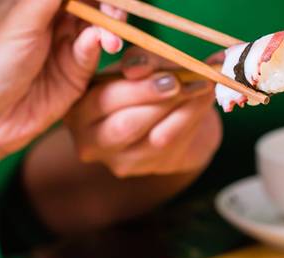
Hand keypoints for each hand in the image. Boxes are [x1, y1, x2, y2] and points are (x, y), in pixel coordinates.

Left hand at [0, 0, 122, 220]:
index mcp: (33, 3)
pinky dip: (100, 45)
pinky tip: (101, 45)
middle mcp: (51, 22)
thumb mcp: (21, 20)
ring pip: (98, 27)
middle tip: (115, 14)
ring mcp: (65, 47)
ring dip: (109, 27)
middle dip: (108, 6)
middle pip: (90, 4)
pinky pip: (95, 51)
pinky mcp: (77, 72)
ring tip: (112, 39)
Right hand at [65, 47, 221, 177]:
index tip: (167, 73)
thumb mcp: (140, 65)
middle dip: (158, 100)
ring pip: (155, 139)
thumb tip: (138, 69)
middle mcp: (90, 139)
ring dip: (184, 109)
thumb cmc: (147, 84)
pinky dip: (193, 119)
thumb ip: (140, 62)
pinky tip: (204, 100)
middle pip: (125, 124)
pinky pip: (175, 145)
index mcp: (78, 107)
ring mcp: (118, 160)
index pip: (102, 99)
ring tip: (203, 86)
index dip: (137, 87)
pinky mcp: (146, 168)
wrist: (170, 117)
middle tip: (182, 81)